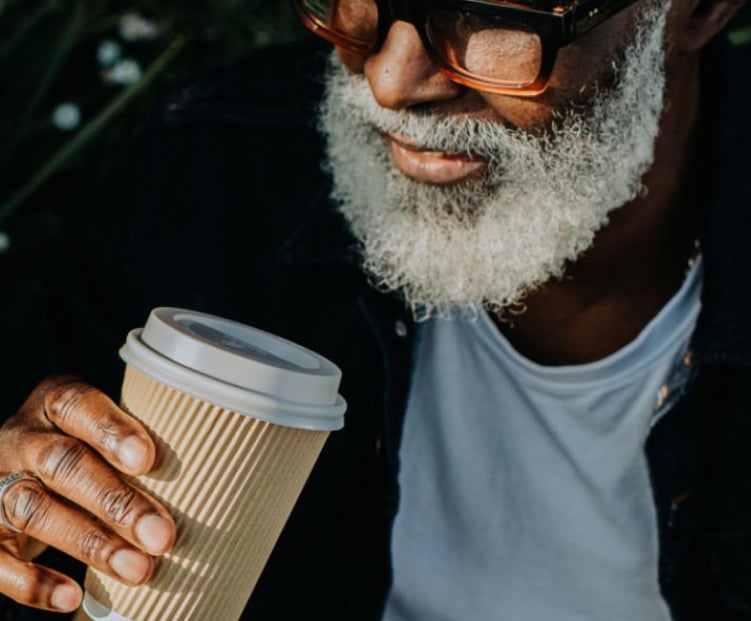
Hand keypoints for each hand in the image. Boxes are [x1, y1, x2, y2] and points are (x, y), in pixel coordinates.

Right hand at [0, 376, 175, 612]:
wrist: (23, 468)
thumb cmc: (89, 448)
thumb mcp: (105, 432)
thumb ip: (136, 449)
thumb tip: (205, 486)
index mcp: (56, 403)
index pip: (79, 406)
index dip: (112, 432)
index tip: (148, 461)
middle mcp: (22, 438)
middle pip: (64, 464)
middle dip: (116, 502)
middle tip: (162, 536)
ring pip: (35, 509)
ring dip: (90, 543)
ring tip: (139, 570)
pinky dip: (32, 582)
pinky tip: (72, 597)